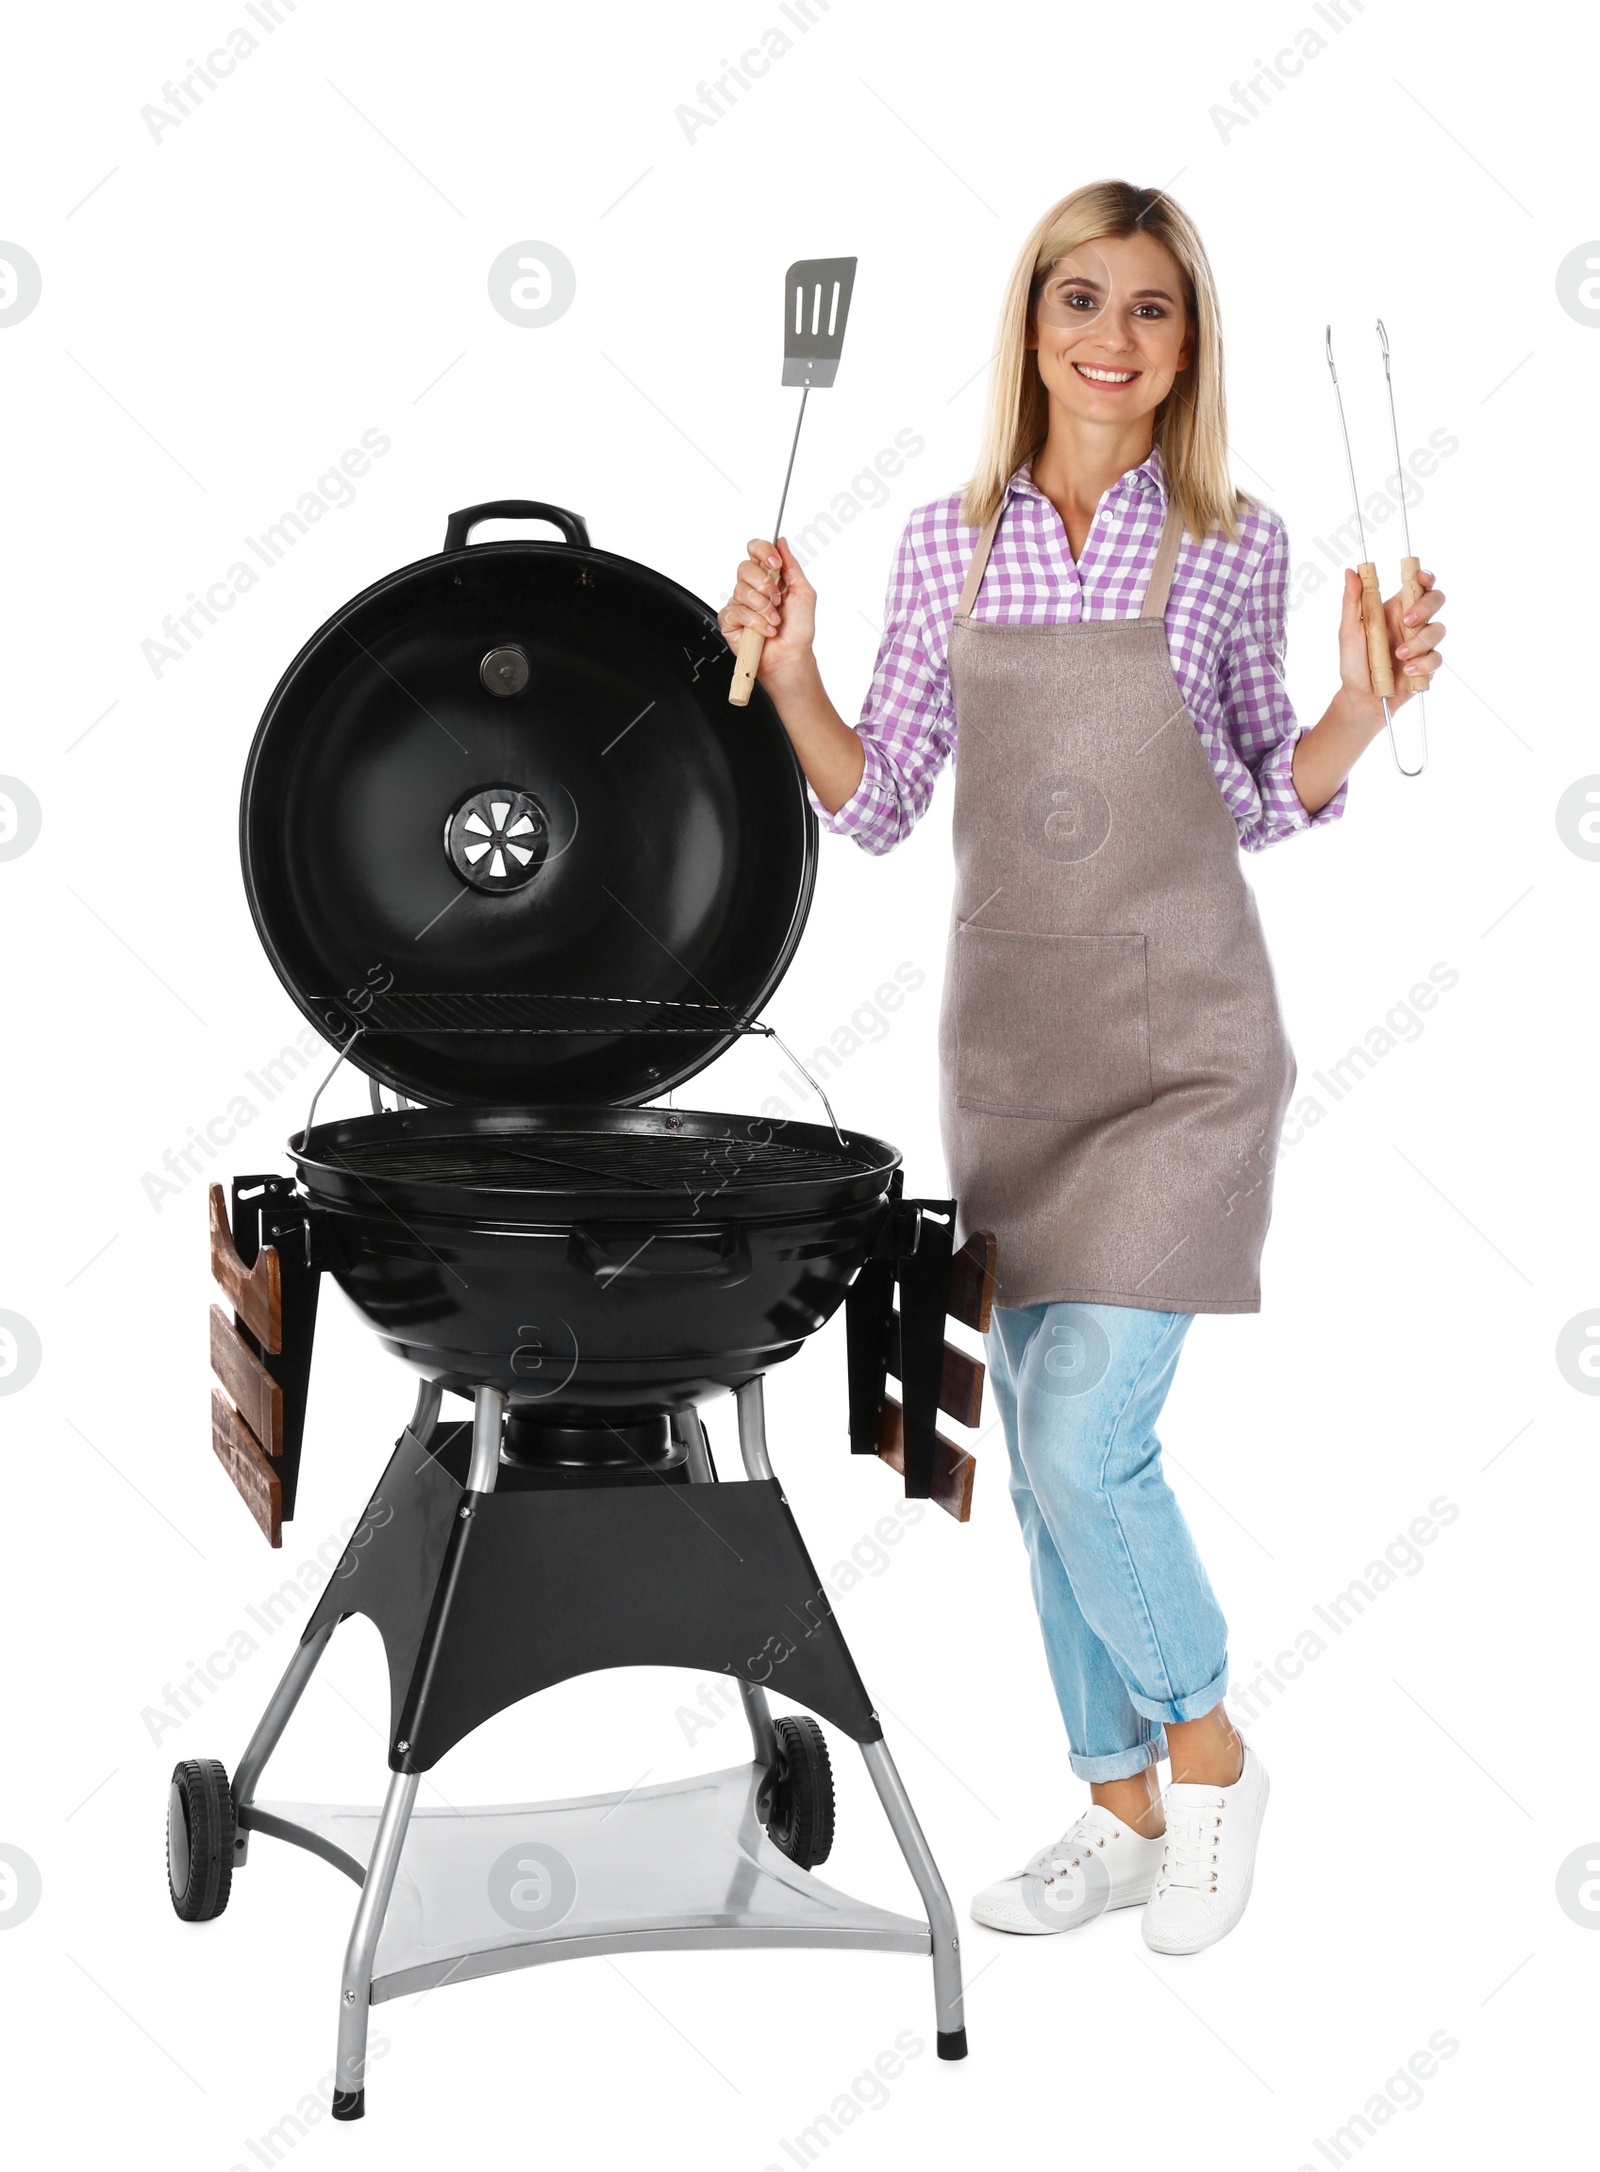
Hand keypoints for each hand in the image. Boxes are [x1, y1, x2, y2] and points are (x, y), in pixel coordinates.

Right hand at [717, 536, 816, 684]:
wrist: (791, 656)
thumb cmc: (798, 629)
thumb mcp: (803, 592)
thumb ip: (792, 565)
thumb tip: (781, 542)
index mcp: (768, 575)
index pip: (755, 549)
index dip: (763, 552)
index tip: (776, 565)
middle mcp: (752, 587)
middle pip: (744, 567)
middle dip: (765, 586)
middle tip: (777, 602)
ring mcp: (739, 603)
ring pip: (740, 590)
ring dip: (763, 609)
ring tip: (774, 621)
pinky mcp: (729, 620)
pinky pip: (735, 611)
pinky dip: (754, 623)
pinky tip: (765, 631)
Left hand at [1337, 565, 1445, 716]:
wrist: (1361, 697)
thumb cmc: (1353, 663)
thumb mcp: (1349, 631)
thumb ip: (1352, 601)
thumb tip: (1351, 572)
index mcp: (1395, 609)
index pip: (1417, 584)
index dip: (1425, 576)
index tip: (1422, 577)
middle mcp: (1412, 622)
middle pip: (1436, 600)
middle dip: (1425, 608)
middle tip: (1407, 621)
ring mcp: (1422, 643)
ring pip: (1438, 630)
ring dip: (1419, 642)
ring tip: (1399, 655)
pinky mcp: (1428, 664)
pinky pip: (1437, 658)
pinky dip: (1422, 664)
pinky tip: (1407, 671)